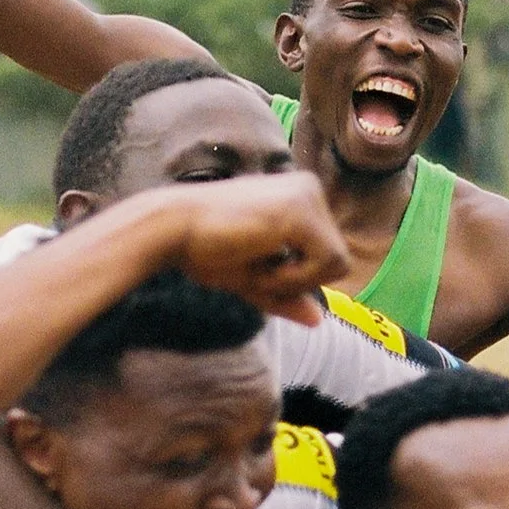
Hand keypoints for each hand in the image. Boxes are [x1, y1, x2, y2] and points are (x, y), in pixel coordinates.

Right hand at [148, 172, 347, 325]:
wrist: (171, 229)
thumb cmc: (205, 249)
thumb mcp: (254, 277)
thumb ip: (287, 296)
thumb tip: (318, 320)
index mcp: (300, 195)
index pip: (326, 254)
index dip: (295, 278)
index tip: (256, 270)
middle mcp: (310, 187)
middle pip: (337, 260)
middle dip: (298, 281)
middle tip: (253, 269)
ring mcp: (309, 195)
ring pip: (337, 264)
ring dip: (294, 280)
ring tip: (255, 265)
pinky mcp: (303, 211)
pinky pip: (325, 264)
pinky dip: (292, 278)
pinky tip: (258, 263)